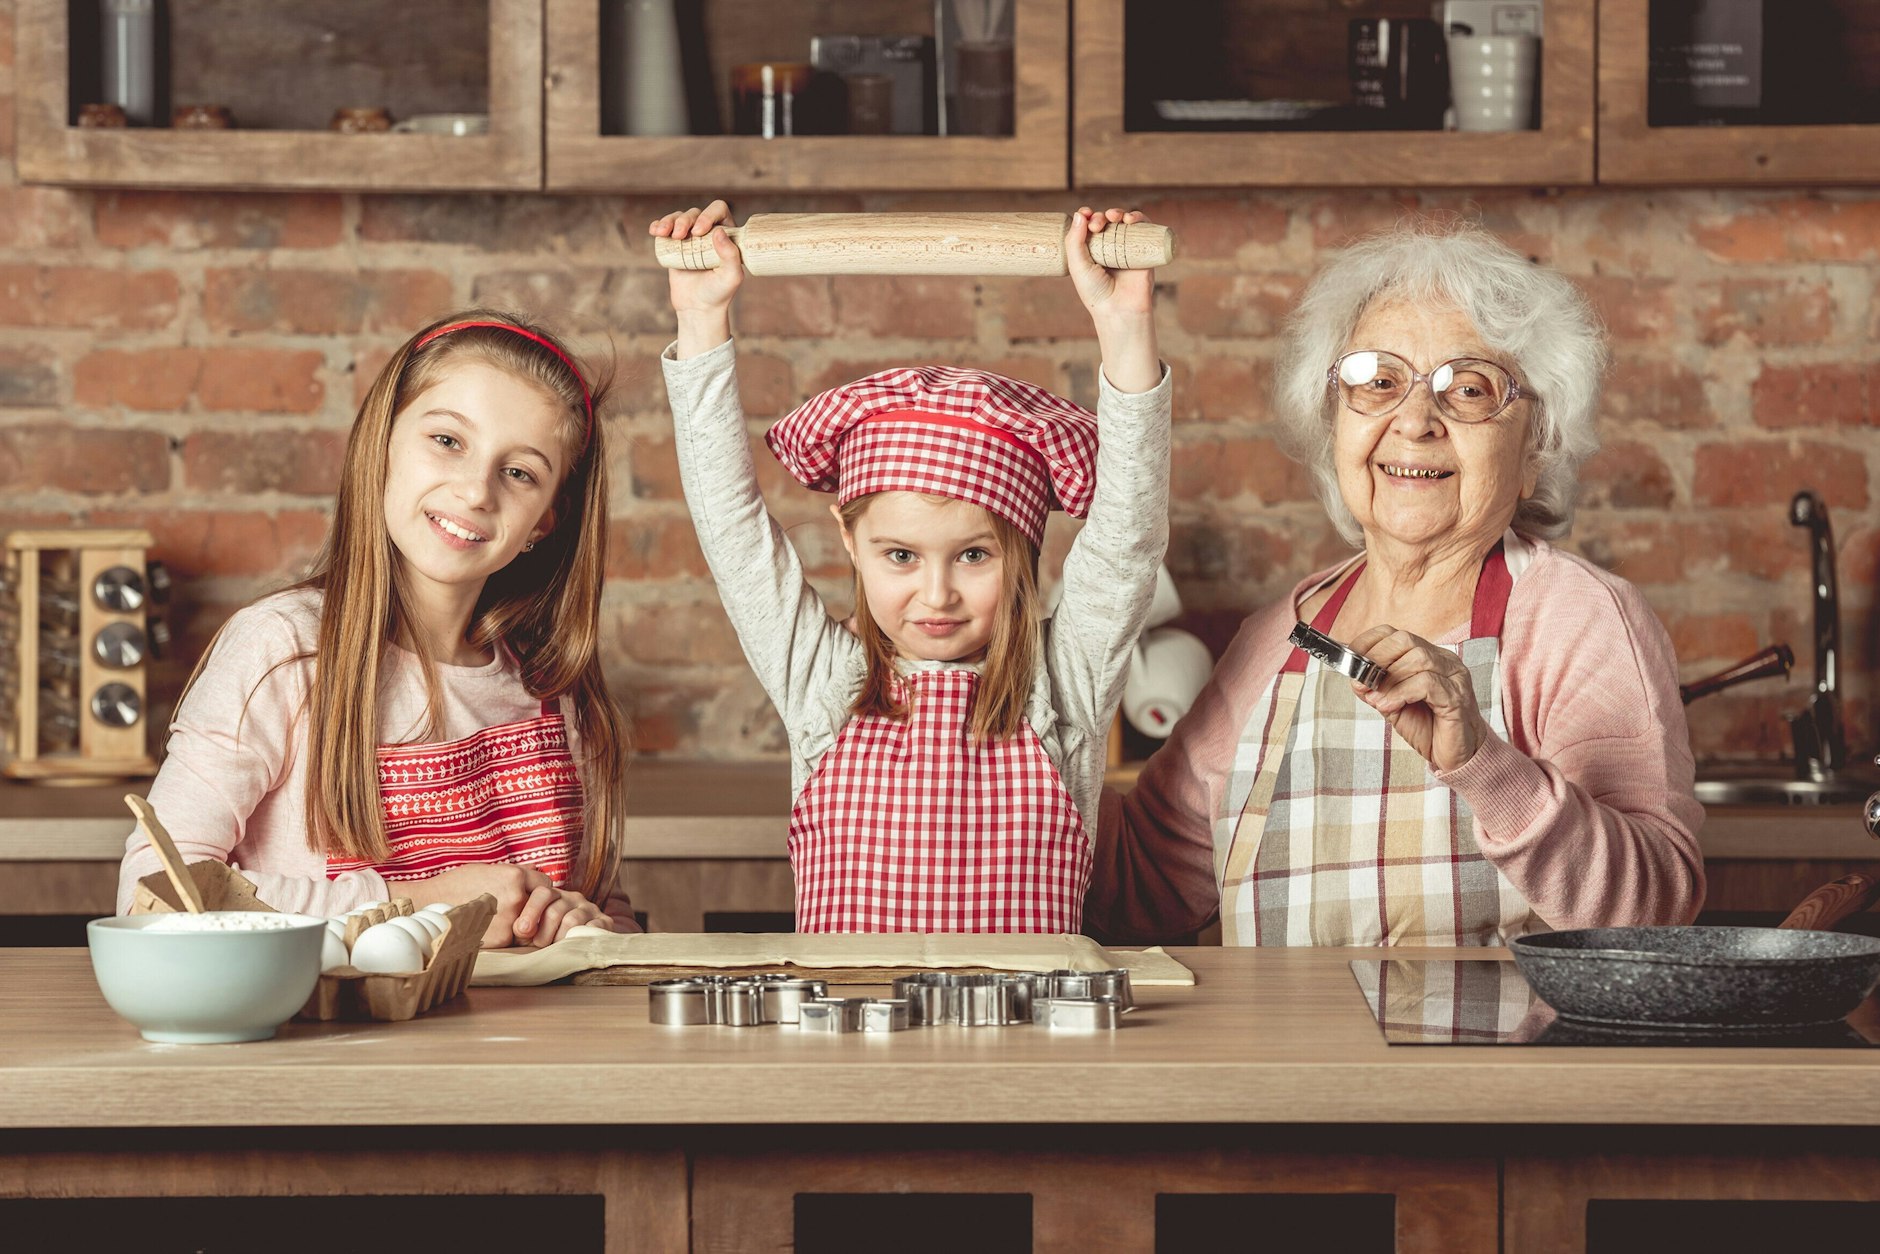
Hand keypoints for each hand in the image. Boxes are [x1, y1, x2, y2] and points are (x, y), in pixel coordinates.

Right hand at [405, 862, 555, 947]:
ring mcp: (510, 919)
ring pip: (531, 924)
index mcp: (514, 876)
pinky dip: (507, 936)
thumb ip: (515, 875)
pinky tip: (489, 930)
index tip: (529, 894)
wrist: (429, 906)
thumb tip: (537, 873)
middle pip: (541, 905)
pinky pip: (515, 939)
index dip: (537, 890)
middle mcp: (517, 896)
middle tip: (520, 910)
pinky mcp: (502, 939)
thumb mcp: (488, 870)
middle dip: (533, 908)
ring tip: (499, 920)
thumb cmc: (457, 886)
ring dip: (521, 924)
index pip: (545, 884)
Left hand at [512, 886, 614, 947]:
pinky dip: (581, 939)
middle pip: (555, 911)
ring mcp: (589, 909)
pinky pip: (593, 928)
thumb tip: (521, 928)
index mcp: (553, 895)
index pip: (542, 893)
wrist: (577, 949)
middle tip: (539, 945)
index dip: (531, 912)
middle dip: (543, 933)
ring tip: (555, 949)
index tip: (522, 931)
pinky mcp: (605, 921)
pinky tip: (573, 946)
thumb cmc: (546, 941)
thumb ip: (523, 927)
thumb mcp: (531, 932)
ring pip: (571, 921)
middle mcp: (573, 898)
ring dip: (559, 940)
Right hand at [650, 199, 742, 354]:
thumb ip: (731, 256)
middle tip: (680, 236)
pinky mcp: (674, 245)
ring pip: (679, 217)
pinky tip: (654, 231)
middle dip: (685, 220)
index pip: (718, 210)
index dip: (708, 214)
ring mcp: (690, 238)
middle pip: (695, 212)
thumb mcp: (731, 277)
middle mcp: (708, 233)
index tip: (699, 232)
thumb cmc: (719, 293)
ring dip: (670, 221)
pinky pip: (665, 228)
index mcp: (727, 234)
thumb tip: (719, 231)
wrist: (698, 308)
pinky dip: (658, 225)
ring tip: (663, 233)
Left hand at [1067, 206, 1154, 320]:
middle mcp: (1109, 248)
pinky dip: (1139, 218)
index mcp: (1092, 250)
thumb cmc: (1095, 292)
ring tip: (1113, 217)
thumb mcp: (1077, 266)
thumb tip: (1079, 213)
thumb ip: (1074, 241)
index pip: (1089, 226)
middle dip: (1100, 217)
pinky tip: (1131, 220)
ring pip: (1124, 222)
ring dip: (1119, 212)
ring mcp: (1127, 248)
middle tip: (1096, 225)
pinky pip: (1144, 229)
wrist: (1119, 308)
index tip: (1085, 213)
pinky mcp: (1143, 250)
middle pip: (1106, 221)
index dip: (1087, 216)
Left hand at [1345, 625, 1492, 773]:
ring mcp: (1454, 676)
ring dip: (1388, 679)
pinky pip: (1427, 683)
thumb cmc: (1429, 728)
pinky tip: (1389, 706)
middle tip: (1362, 681)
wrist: (1456, 756)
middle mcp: (1444, 661)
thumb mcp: (1394, 704)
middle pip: (1406, 640)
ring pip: (1417, 659)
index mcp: (1429, 657)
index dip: (1369, 643)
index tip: (1351, 661)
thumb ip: (1376, 688)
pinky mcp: (1457, 696)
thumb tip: (1354, 676)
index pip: (1395, 634)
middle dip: (1377, 658)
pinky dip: (1401, 693)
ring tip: (1375, 699)